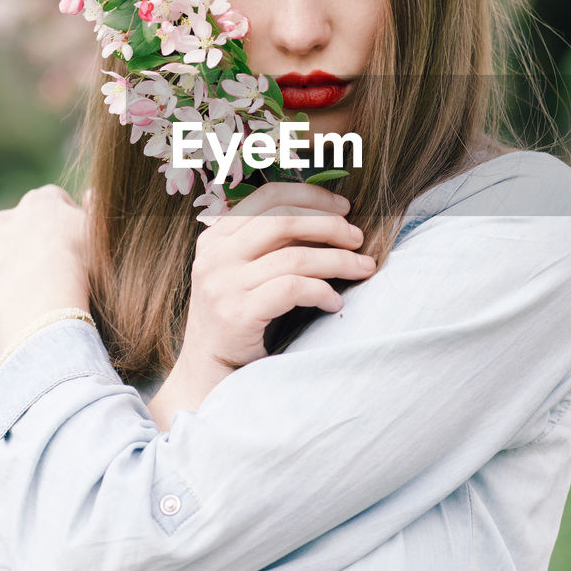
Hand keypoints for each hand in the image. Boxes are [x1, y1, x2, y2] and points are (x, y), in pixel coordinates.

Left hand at [0, 185, 90, 353]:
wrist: (45, 296)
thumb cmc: (79, 261)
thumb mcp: (97, 229)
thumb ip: (94, 207)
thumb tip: (89, 193)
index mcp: (40, 202)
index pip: (52, 200)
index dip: (65, 218)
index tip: (76, 239)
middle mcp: (8, 217)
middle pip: (20, 222)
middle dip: (31, 237)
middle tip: (53, 263)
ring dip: (9, 261)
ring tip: (32, 285)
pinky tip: (11, 301)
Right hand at [177, 181, 375, 381]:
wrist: (207, 374)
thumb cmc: (237, 320)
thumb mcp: (243, 273)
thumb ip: (270, 246)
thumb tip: (329, 219)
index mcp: (216, 237)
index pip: (268, 196)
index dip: (311, 196)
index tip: (343, 207)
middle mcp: (215, 256)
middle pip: (283, 220)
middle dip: (329, 225)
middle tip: (357, 238)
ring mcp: (222, 284)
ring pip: (294, 256)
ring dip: (338, 261)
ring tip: (363, 268)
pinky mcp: (236, 314)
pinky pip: (292, 289)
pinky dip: (322, 291)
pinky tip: (335, 303)